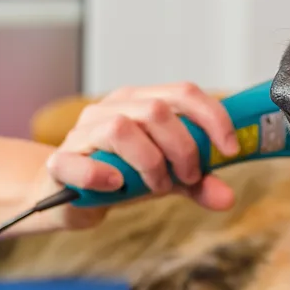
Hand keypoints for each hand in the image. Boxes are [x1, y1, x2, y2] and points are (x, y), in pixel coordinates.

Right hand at [47, 83, 239, 220]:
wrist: (68, 197)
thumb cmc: (118, 176)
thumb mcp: (164, 177)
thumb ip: (196, 183)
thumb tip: (227, 198)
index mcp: (140, 102)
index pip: (182, 92)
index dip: (212, 118)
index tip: (230, 149)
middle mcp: (111, 108)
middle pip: (156, 110)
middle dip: (183, 148)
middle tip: (188, 178)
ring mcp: (82, 132)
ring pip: (121, 128)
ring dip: (150, 163)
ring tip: (156, 187)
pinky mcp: (60, 162)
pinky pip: (81, 163)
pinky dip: (103, 175)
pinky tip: (115, 186)